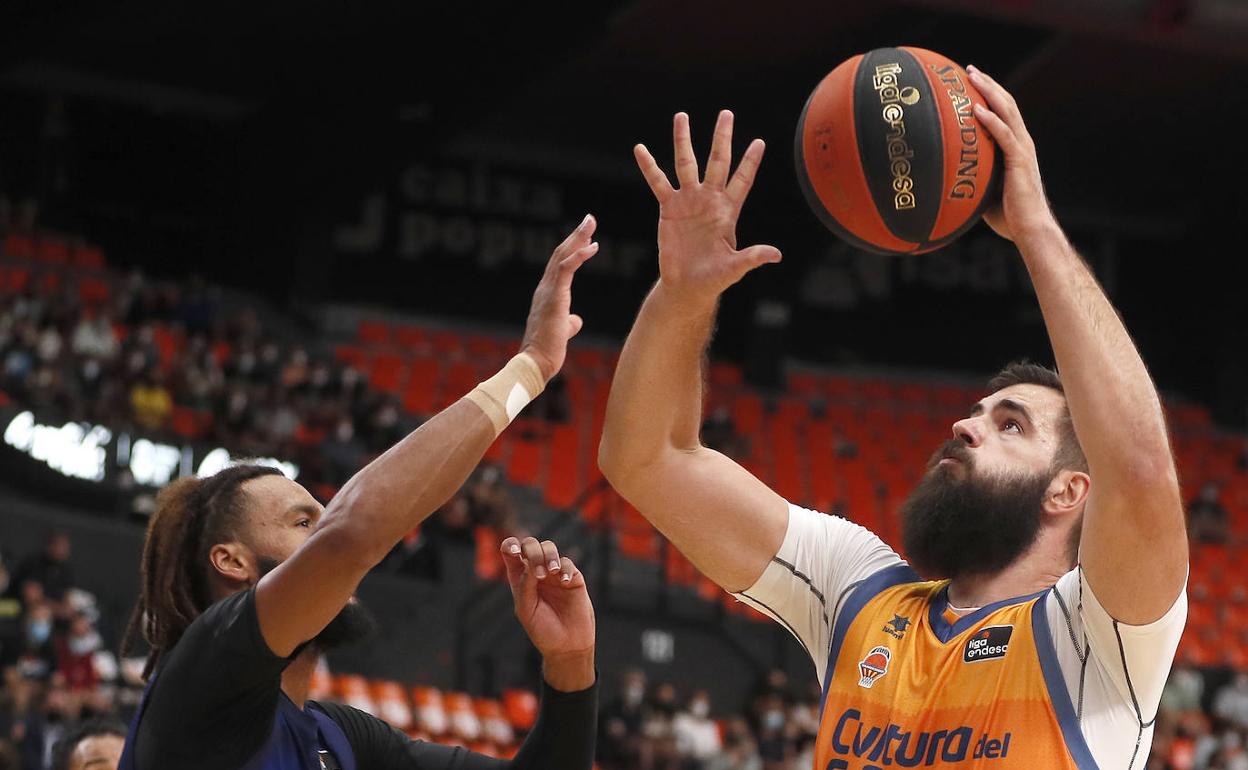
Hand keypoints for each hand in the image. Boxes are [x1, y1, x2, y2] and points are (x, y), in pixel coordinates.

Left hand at [501, 536, 594, 689]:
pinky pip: (568, 563)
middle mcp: (536, 572)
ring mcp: (555, 574)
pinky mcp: (573, 578)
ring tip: (552, 572)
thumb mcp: (526, 610)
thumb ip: (525, 586)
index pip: (511, 552)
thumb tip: (530, 564)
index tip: (514, 551)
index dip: (510, 544)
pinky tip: (565, 582)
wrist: (566, 646)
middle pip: (531, 545)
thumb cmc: (542, 630)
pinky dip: (566, 569)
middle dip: (532, 551)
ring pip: (550, 548)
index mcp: (520, 579)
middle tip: (538, 573)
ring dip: (549, 555)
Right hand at [520, 216, 597, 380]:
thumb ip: (568, 323)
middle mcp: (545, 288)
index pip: (560, 265)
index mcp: (547, 295)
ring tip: (591, 223)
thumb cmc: (547, 352)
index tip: (586, 235)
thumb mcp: (561, 332)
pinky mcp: (555, 297)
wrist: (536, 364)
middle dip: (576, 235)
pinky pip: (567, 270)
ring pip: (562, 256)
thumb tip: (575, 321)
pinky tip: (593, 246)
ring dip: (577, 237)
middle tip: (589, 219)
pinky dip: (579, 255)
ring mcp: (548, 291)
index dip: (573, 248)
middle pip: (561, 254)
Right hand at [634, 110, 780, 305]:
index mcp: (728, 211)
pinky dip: (650, 166)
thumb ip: (752, 257)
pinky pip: (658, 182)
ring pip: (686, 163)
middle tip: (725, 113)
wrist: (686, 286)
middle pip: (717, 161)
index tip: (759, 142)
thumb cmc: (714, 278)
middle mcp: (709, 199)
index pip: (742, 180)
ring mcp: (688, 200)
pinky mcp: (668, 207)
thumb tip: (776, 255)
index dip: (750, 162)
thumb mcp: (735, 268)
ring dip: (683, 140)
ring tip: (681, 116)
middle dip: (721, 138)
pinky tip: (641, 149)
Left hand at [967, 66, 1059, 243]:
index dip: (990, 95)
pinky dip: (990, 120)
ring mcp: (1022, 150)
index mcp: (1016, 148)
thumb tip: (949, 180)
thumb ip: (973, 179)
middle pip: (1006, 104)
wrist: (1029, 229)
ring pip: (1007, 112)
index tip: (972, 82)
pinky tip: (976, 109)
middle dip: (988, 85)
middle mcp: (1022, 143)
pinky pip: (1003, 135)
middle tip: (969, 70)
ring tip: (972, 77)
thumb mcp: (985, 192)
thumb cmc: (1009, 217)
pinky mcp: (1019, 161)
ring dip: (989, 92)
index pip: (1004, 113)